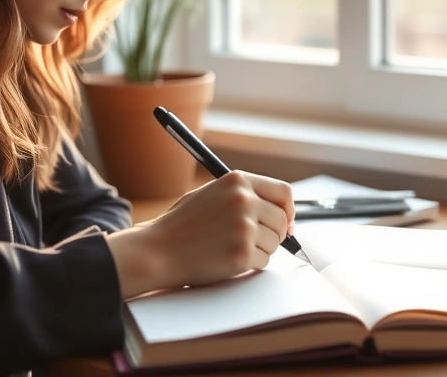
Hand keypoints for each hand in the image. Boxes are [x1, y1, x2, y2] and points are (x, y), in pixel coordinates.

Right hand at [106, 171, 293, 297]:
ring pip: (274, 243)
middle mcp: (243, 200)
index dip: (288, 210)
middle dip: (274, 234)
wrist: (157, 250)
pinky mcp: (242, 253)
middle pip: (282, 221)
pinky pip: (263, 262)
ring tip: (229, 248)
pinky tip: (226, 259)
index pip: (283, 192)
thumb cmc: (182, 225)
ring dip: (259, 250)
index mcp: (237, 181)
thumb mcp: (212, 195)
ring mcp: (244, 227)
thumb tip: (281, 212)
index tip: (286, 222)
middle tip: (253, 241)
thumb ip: (244, 196)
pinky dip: (250, 264)